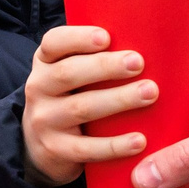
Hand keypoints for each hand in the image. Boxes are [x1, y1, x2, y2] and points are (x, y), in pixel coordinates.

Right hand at [22, 26, 156, 187]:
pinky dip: (114, 145)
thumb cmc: (71, 97)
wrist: (40, 145)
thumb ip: (94, 57)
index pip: (53, 43)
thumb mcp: (70, 73)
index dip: (78, 38)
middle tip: (139, 63)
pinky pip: (86, 148)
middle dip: (106, 66)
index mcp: (45, 62)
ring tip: (149, 93)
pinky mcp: (55, 150)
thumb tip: (150, 37)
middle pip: (69, 73)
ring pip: (81, 108)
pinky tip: (140, 141)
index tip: (107, 37)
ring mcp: (44, 120)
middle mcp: (38, 88)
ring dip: (118, 100)